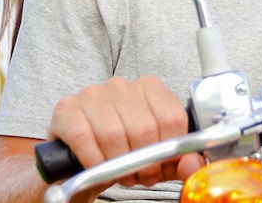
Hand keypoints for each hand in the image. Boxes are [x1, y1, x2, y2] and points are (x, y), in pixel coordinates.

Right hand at [48, 75, 203, 194]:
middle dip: (144, 161)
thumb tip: (194, 165)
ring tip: (119, 173)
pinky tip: (98, 167)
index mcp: (149, 87)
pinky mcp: (67, 108)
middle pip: (145, 128)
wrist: (78, 160)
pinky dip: (94, 161)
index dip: (169, 150)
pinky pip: (85, 139)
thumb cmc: (120, 152)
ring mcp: (92, 94)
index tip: (162, 166)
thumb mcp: (155, 156)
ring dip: (118, 165)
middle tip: (140, 175)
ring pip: (114, 134)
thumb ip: (179, 160)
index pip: (172, 117)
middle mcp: (120, 85)